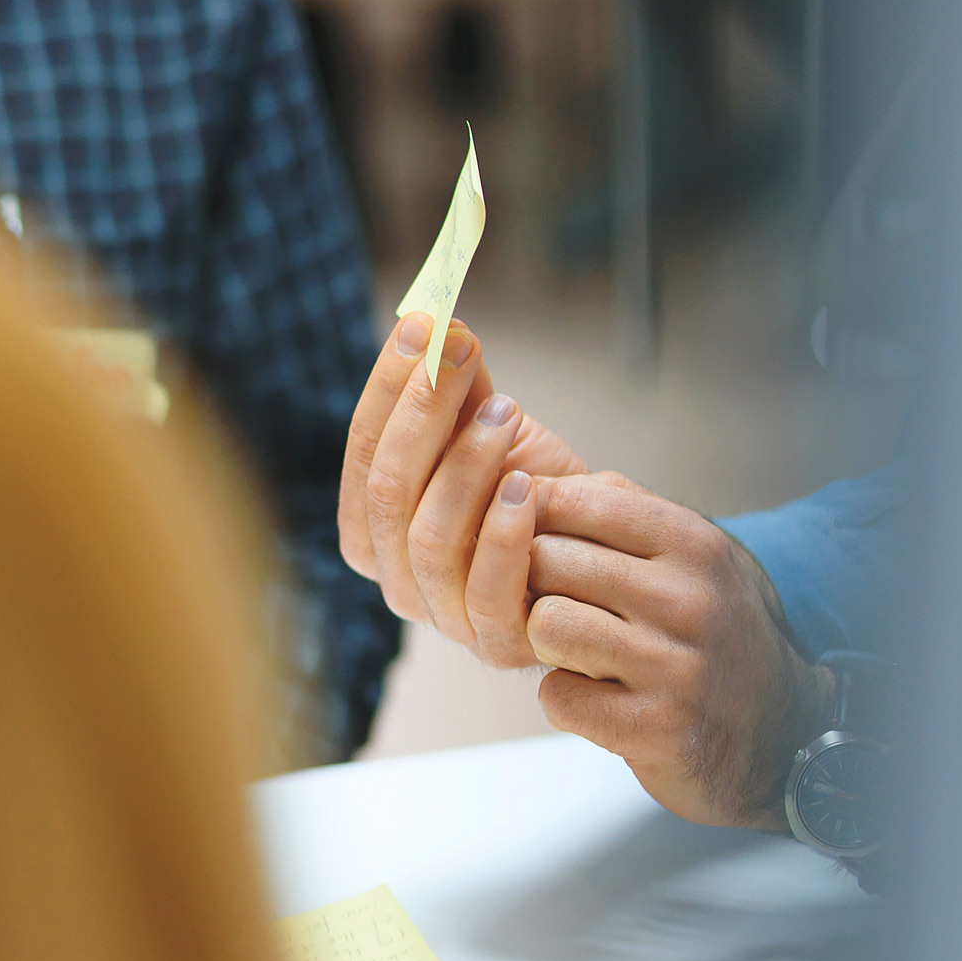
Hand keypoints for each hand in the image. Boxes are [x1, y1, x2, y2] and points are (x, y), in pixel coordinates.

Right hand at [338, 312, 586, 665]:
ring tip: (503, 413)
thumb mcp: (489, 429)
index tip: (421, 327)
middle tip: (459, 353)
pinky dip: (501, 535)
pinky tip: (525, 487)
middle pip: (386, 494)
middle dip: (420, 414)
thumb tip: (439, 318)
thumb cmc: (533, 492)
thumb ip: (459, 384)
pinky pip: (484, 592)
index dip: (386, 391)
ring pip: (428, 538)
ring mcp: (444, 617)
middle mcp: (396, 579)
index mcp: (375, 530)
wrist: (600, 552)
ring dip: (463, 467)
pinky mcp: (498, 642)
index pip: (361, 456)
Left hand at [523, 473, 835, 829]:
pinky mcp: (656, 727)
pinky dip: (564, 699)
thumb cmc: (708, 628)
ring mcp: (675, 666)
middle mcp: (689, 598)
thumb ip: (618, 508)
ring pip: (547, 624)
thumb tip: (531, 482)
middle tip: (561, 605)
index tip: (539, 543)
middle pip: (547, 560)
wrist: (777, 728)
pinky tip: (598, 698)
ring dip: (547, 643)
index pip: (572, 500)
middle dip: (535, 585)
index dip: (534, 520)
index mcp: (694, 543)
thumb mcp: (688, 553)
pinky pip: (558, 695)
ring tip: (580, 651)